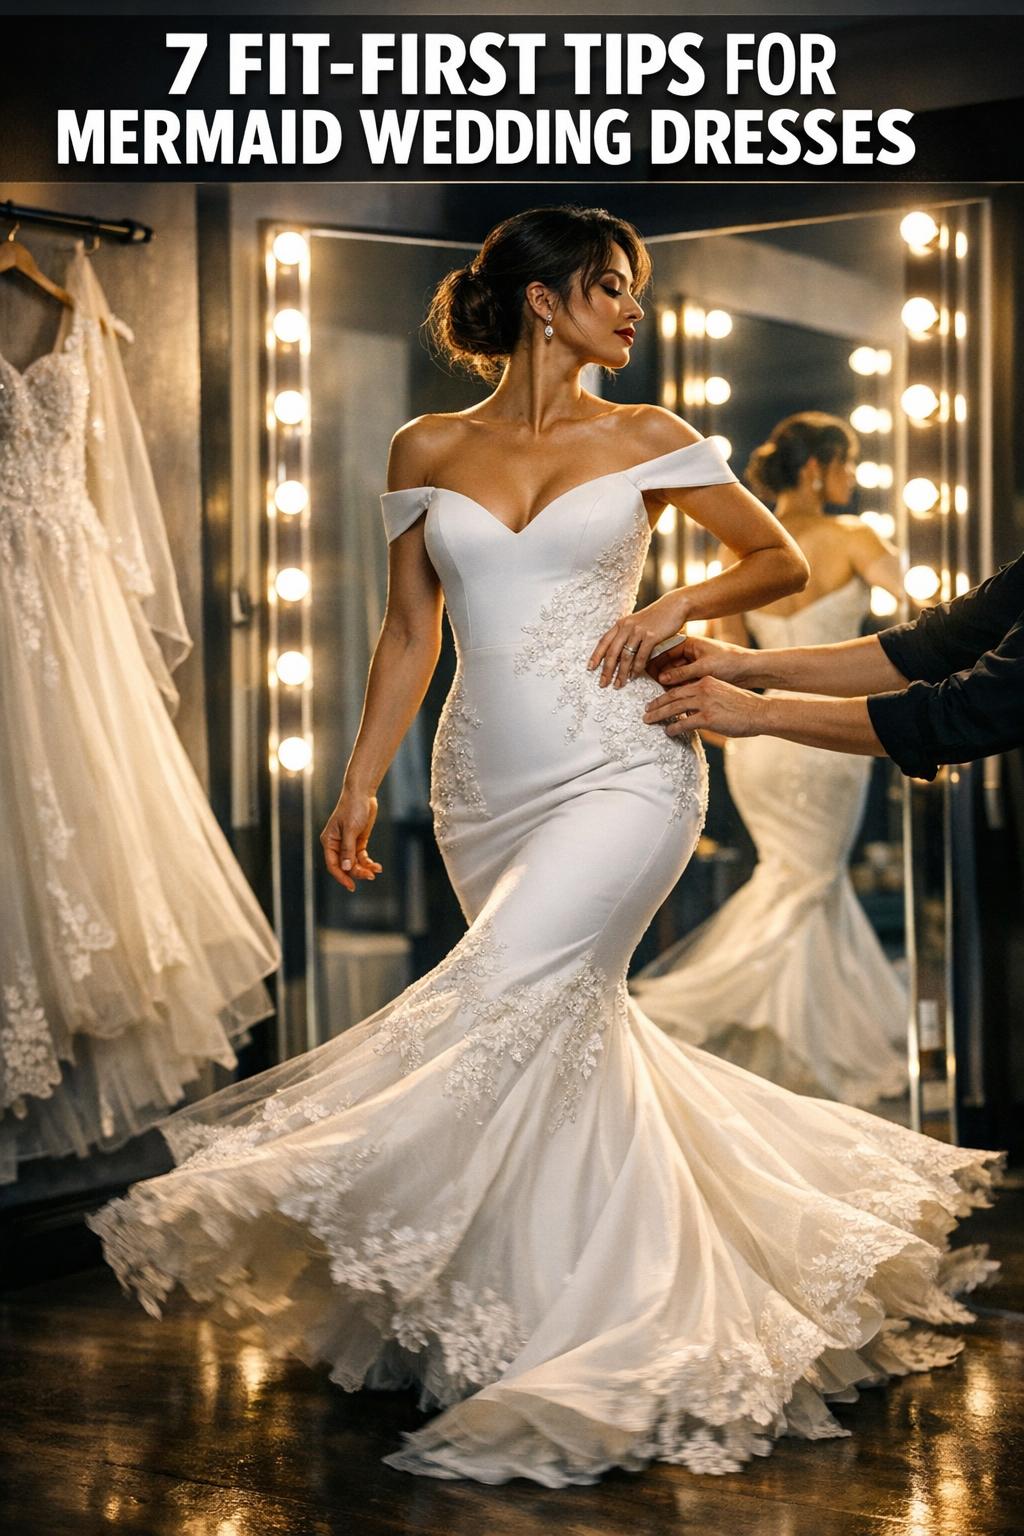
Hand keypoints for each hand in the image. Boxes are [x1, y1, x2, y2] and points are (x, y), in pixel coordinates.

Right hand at [320, 787, 382, 891]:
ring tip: (376, 870)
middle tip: (370, 876)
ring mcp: (347, 844)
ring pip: (354, 863)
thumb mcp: (350, 828)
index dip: (341, 876)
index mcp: (329, 841)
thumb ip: (348, 849)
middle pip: (345, 866)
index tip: (351, 886)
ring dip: (364, 868)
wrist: (363, 793)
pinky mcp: (358, 841)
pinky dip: (368, 862)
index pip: (332, 864)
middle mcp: (336, 845)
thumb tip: (346, 868)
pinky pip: (361, 857)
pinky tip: (377, 866)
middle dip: (357, 872)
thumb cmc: (353, 807)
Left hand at [588, 592, 688, 689]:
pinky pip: (641, 656)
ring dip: (621, 673)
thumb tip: (620, 655)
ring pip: (625, 656)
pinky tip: (634, 676)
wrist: (674, 606)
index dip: (596, 656)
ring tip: (618, 684)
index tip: (590, 668)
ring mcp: (638, 631)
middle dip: (606, 670)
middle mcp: (627, 627)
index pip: (604, 641)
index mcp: (621, 624)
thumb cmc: (656, 617)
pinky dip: (637, 668)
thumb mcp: (637, 623)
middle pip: (612, 652)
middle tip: (603, 683)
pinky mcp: (651, 636)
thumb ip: (627, 635)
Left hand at [642, 675, 768, 738]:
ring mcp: (705, 703)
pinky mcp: (708, 718)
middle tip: (645, 711)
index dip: (664, 694)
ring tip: (648, 720)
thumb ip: (706, 697)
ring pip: (674, 708)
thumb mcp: (722, 693)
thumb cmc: (743, 705)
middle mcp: (703, 689)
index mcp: (705, 681)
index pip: (679, 686)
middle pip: (672, 696)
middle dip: (656, 704)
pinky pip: (685, 723)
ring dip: (659, 715)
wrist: (759, 711)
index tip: (655, 700)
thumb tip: (692, 708)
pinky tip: (668, 732)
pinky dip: (674, 727)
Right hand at [647, 632, 752, 688]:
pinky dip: (677, 690)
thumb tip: (661, 679)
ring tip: (658, 697)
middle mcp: (689, 653)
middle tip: (649, 687)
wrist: (751, 670)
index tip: (642, 674)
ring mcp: (693, 665)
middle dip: (657, 676)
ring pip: (673, 675)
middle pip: (666, 665)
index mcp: (689, 643)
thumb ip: (682, 673)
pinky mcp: (698, 676)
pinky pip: (682, 683)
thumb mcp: (704, 667)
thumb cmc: (730, 662)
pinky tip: (671, 700)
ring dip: (667, 685)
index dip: (652, 663)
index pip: (663, 652)